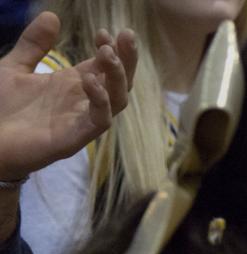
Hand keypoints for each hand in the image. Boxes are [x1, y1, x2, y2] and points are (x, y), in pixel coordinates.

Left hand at [0, 12, 137, 181]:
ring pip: (118, 100)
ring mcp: (82, 121)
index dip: (111, 48)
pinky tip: (89, 80)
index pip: (104, 66)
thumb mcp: (14, 67)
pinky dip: (100, 101)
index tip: (102, 31)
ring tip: (107, 53)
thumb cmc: (1, 109)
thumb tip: (51, 15)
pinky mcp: (75, 138)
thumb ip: (33, 45)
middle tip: (126, 36)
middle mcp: (83, 102)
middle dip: (127, 59)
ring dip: (117, 76)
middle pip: (120, 81)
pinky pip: (100, 121)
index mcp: (73, 85)